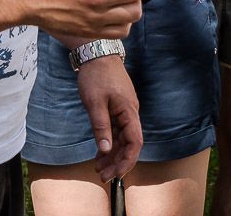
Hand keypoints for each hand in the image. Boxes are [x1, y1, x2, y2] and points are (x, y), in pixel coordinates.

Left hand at [77, 55, 141, 180]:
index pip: (135, 142)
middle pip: (129, 144)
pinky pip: (117, 131)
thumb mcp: (95, 102)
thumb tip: (106, 149)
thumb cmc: (96, 76)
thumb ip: (101, 126)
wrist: (96, 54)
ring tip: (98, 168)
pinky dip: (109, 143)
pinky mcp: (117, 109)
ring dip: (112, 155)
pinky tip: (100, 154)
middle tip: (102, 176)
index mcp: (129, 111)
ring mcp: (124, 111)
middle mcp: (130, 113)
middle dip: (117, 162)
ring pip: (122, 139)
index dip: (127, 161)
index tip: (116, 174)